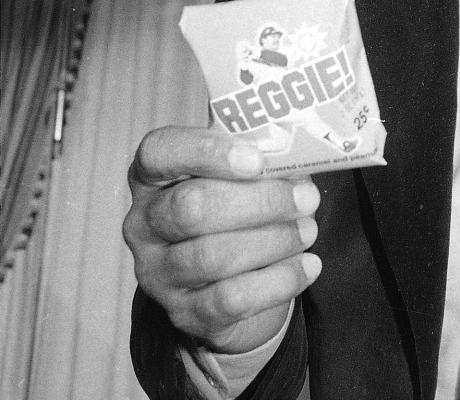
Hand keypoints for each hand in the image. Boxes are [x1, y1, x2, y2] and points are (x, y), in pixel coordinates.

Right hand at [122, 126, 320, 353]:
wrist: (228, 280)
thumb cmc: (234, 205)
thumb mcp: (237, 173)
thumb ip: (257, 157)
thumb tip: (297, 158)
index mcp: (151, 175)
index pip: (159, 152)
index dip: (206, 151)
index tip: (257, 159)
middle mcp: (143, 224)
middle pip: (191, 208)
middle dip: (259, 201)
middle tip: (307, 198)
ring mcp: (158, 274)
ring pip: (213, 257)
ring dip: (274, 240)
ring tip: (309, 230)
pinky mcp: (184, 313)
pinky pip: (231, 300)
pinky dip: (279, 280)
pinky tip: (308, 265)